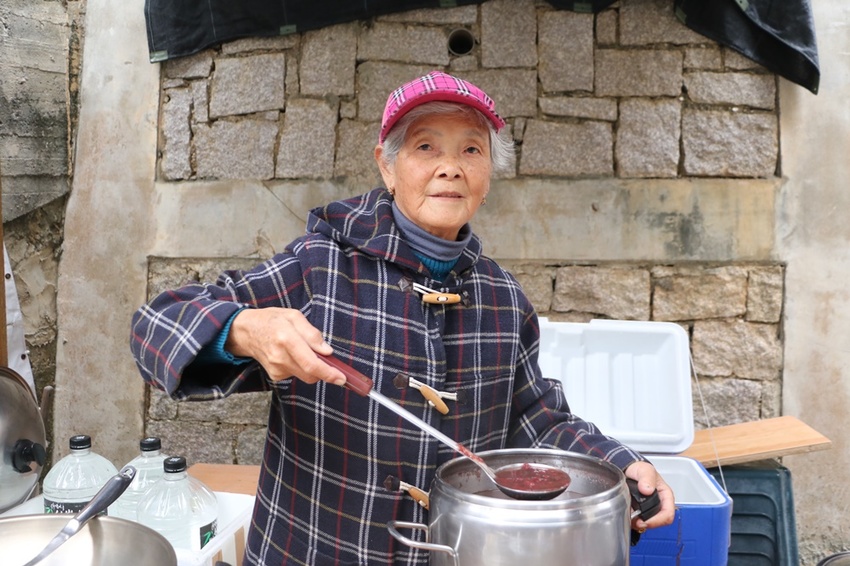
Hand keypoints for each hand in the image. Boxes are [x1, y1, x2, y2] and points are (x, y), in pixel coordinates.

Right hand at [224, 307, 346, 385]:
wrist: (245, 332)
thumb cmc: (271, 320)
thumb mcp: (294, 316)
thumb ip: (312, 334)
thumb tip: (327, 351)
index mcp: (286, 339)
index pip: (311, 363)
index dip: (328, 373)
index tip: (341, 378)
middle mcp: (280, 357)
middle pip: (310, 374)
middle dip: (324, 371)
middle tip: (329, 360)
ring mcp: (276, 369)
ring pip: (305, 376)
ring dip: (312, 367)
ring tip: (303, 349)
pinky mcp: (275, 376)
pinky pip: (296, 374)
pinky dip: (301, 367)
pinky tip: (292, 355)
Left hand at [624, 461, 674, 530]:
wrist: (628, 470)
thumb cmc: (640, 469)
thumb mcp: (644, 470)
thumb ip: (647, 478)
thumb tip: (648, 489)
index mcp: (665, 495)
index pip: (668, 514)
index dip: (657, 521)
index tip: (644, 521)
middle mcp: (660, 504)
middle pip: (658, 522)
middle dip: (646, 524)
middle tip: (634, 521)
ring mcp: (650, 509)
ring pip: (648, 524)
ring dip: (638, 523)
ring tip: (629, 516)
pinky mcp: (641, 512)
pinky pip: (639, 522)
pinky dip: (632, 521)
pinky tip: (627, 514)